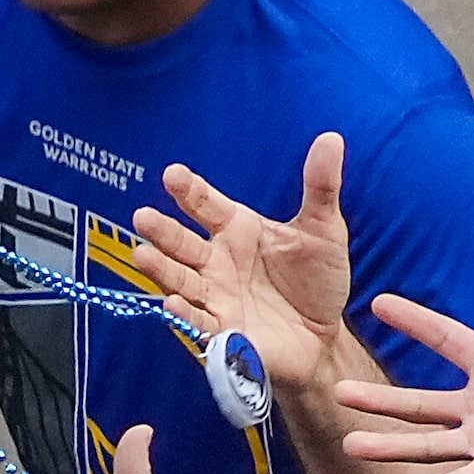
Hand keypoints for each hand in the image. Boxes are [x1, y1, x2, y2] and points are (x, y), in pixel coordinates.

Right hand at [130, 136, 351, 398]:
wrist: (325, 335)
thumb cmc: (317, 280)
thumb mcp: (323, 231)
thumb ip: (320, 188)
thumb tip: (331, 139)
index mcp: (237, 229)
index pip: (205, 204)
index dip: (189, 191)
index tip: (173, 175)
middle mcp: (218, 261)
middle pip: (183, 243)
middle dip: (162, 231)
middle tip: (142, 217)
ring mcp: (217, 296)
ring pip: (181, 280)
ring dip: (162, 269)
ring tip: (142, 255)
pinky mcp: (224, 332)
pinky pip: (200, 322)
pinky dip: (185, 315)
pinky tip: (173, 304)